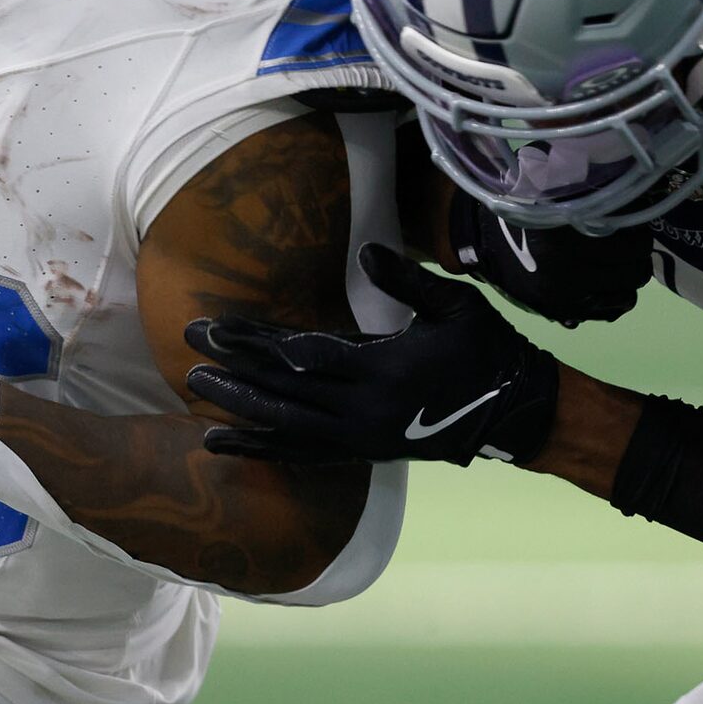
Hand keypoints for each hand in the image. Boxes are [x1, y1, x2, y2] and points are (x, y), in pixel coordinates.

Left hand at [185, 244, 559, 465]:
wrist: (514, 411)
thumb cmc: (486, 348)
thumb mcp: (454, 306)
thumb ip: (406, 280)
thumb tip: (367, 249)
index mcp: (384, 370)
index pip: (305, 355)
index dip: (257, 341)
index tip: (217, 326)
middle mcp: (365, 410)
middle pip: (285, 391)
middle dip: (234, 369)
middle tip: (188, 350)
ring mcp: (361, 437)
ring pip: (286, 426)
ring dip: (239, 409)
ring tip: (196, 392)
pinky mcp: (362, 452)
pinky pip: (302, 454)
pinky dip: (262, 448)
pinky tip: (226, 442)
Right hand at [447, 192, 648, 326]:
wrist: (482, 238)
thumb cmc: (522, 202)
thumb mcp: (553, 180)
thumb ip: (591, 179)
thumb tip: (633, 182)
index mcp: (570, 237)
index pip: (635, 242)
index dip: (638, 228)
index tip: (630, 218)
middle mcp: (570, 273)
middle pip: (636, 270)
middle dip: (636, 254)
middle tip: (627, 240)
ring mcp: (566, 298)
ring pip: (627, 296)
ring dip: (626, 277)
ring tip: (616, 262)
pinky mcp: (561, 312)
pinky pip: (609, 312)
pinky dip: (613, 296)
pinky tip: (604, 281)